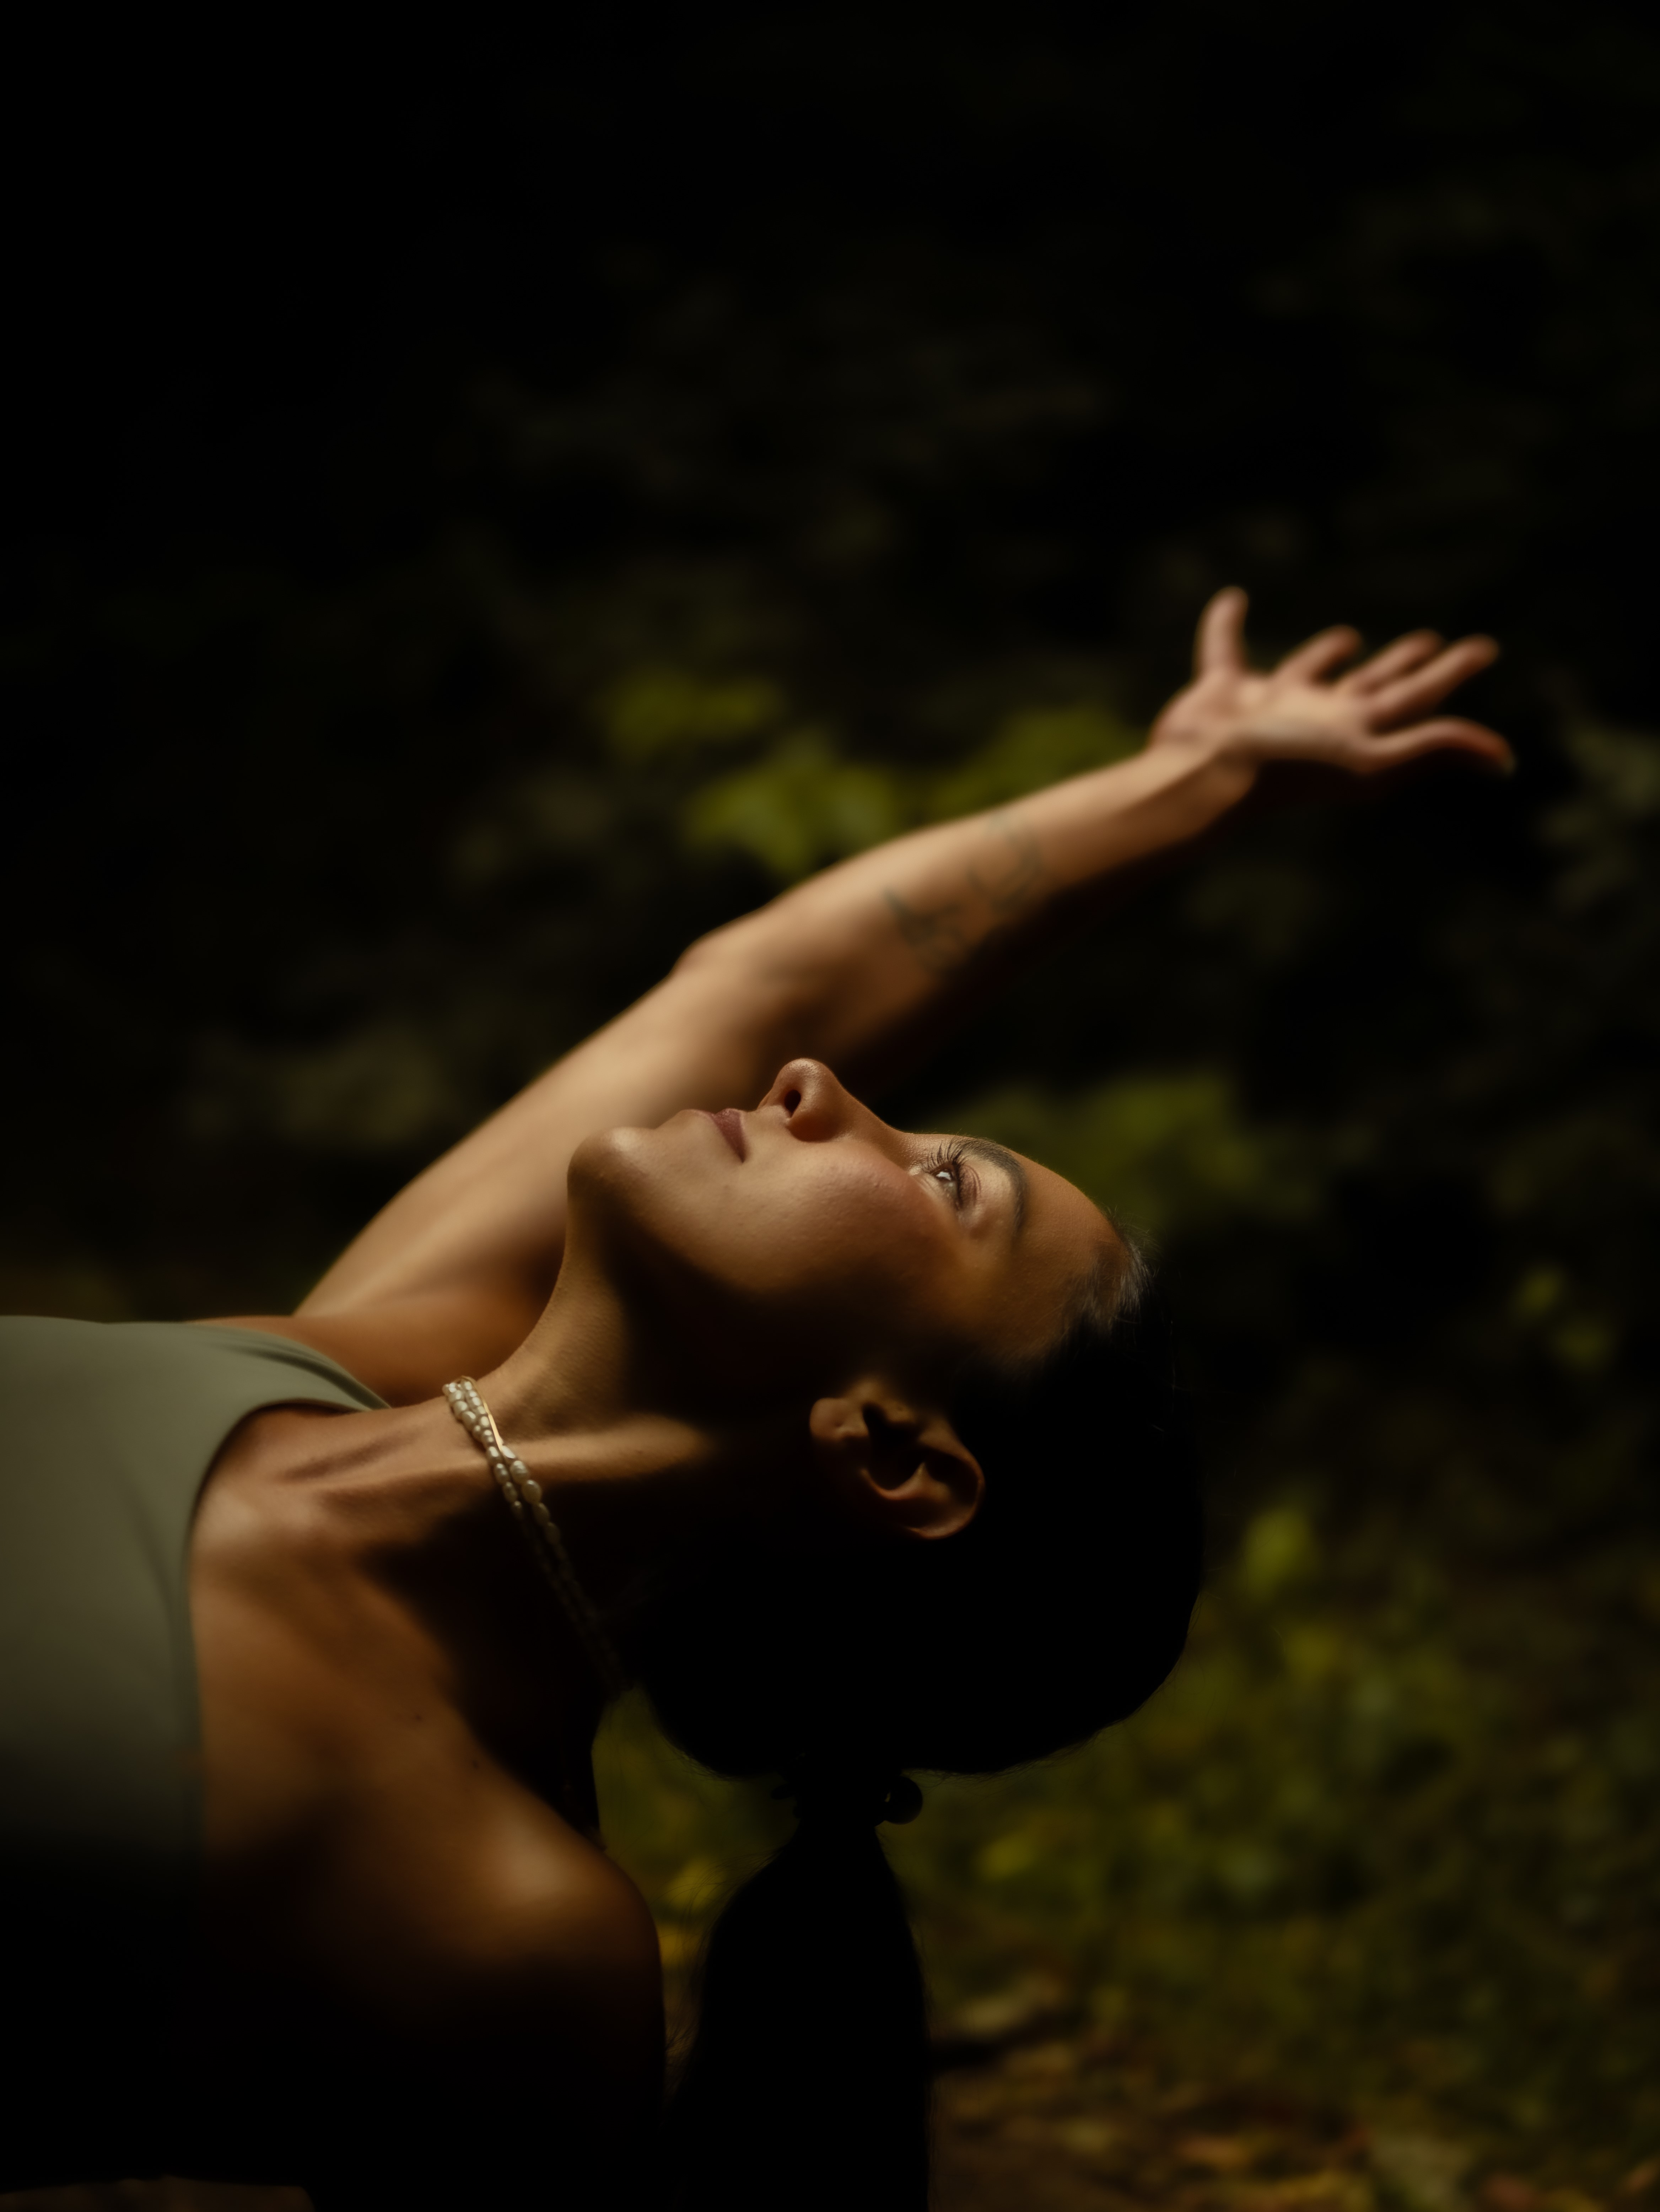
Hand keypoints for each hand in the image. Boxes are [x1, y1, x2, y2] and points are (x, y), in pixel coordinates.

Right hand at [1148, 587, 1512, 800]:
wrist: (1207, 775)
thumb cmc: (1288, 769)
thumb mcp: (1371, 761)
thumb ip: (1434, 749)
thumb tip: (1505, 761)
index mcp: (1355, 731)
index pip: (1416, 696)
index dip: (1450, 674)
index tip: (1484, 649)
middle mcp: (1318, 718)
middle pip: (1373, 685)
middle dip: (1402, 665)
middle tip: (1429, 641)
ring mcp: (1270, 705)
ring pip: (1308, 671)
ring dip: (1328, 653)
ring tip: (1351, 636)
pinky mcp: (1221, 692)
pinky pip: (1225, 650)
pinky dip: (1225, 626)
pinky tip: (1231, 600)